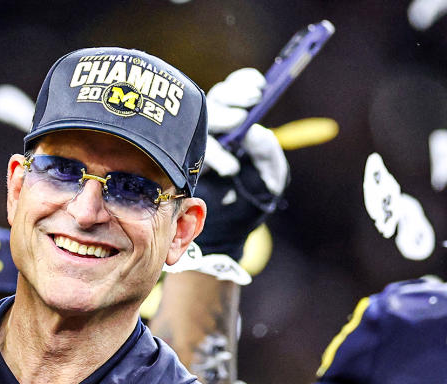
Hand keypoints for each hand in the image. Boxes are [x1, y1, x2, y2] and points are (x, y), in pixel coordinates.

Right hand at [197, 68, 288, 258]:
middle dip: (230, 102)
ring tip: (240, 146)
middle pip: (213, 101)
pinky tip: (227, 168)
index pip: (235, 90)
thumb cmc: (248, 204)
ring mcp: (191, 147)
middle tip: (243, 117)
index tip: (258, 87)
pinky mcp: (176, 164)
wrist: (224, 236)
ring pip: (198, 121)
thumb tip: (259, 131)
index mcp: (236, 127)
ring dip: (217, 129)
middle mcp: (212, 132)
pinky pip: (184, 147)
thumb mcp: (270, 181)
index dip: (243, 83)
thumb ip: (270, 156)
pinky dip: (209, 153)